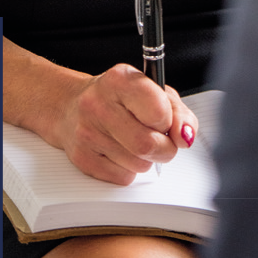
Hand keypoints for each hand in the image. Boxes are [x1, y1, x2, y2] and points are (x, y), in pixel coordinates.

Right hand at [54, 65, 199, 184]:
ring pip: (138, 165)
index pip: (158, 111)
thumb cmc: (119, 98)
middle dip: (164, 148)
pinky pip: (123, 177)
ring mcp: (87, 132)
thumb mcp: (153, 91)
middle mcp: (99, 103)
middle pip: (147, 144)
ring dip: (147, 159)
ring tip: (136, 141)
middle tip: (161, 140)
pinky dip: (129, 169)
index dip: (169, 121)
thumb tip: (186, 136)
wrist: (71, 106)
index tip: (165, 120)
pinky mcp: (81, 157)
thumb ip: (178, 112)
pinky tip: (120, 151)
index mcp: (120, 79)